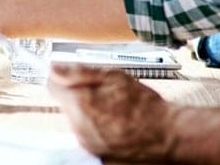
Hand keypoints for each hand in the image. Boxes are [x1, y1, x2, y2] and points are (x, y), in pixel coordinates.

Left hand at [47, 62, 178, 161]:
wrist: (167, 134)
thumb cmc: (145, 105)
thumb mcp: (114, 77)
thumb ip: (79, 72)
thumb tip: (54, 68)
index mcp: (81, 103)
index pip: (52, 86)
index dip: (61, 77)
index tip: (68, 75)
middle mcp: (79, 126)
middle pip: (64, 103)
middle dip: (76, 94)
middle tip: (100, 91)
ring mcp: (86, 141)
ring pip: (74, 118)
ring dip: (85, 110)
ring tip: (110, 107)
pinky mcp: (94, 151)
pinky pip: (85, 132)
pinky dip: (93, 125)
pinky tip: (112, 120)